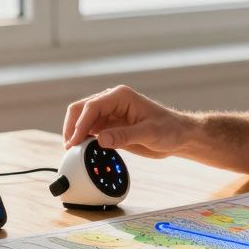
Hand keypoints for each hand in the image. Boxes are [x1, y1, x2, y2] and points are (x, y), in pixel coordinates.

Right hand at [62, 85, 194, 158]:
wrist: (178, 136)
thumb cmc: (169, 129)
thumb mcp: (149, 133)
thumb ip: (124, 136)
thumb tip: (100, 139)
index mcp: (121, 96)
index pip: (92, 106)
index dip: (80, 123)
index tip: (74, 140)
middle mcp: (112, 101)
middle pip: (81, 109)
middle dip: (72, 126)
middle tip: (69, 147)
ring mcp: (109, 113)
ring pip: (82, 120)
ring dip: (76, 133)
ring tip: (73, 151)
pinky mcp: (109, 126)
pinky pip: (90, 131)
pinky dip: (83, 139)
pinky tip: (83, 151)